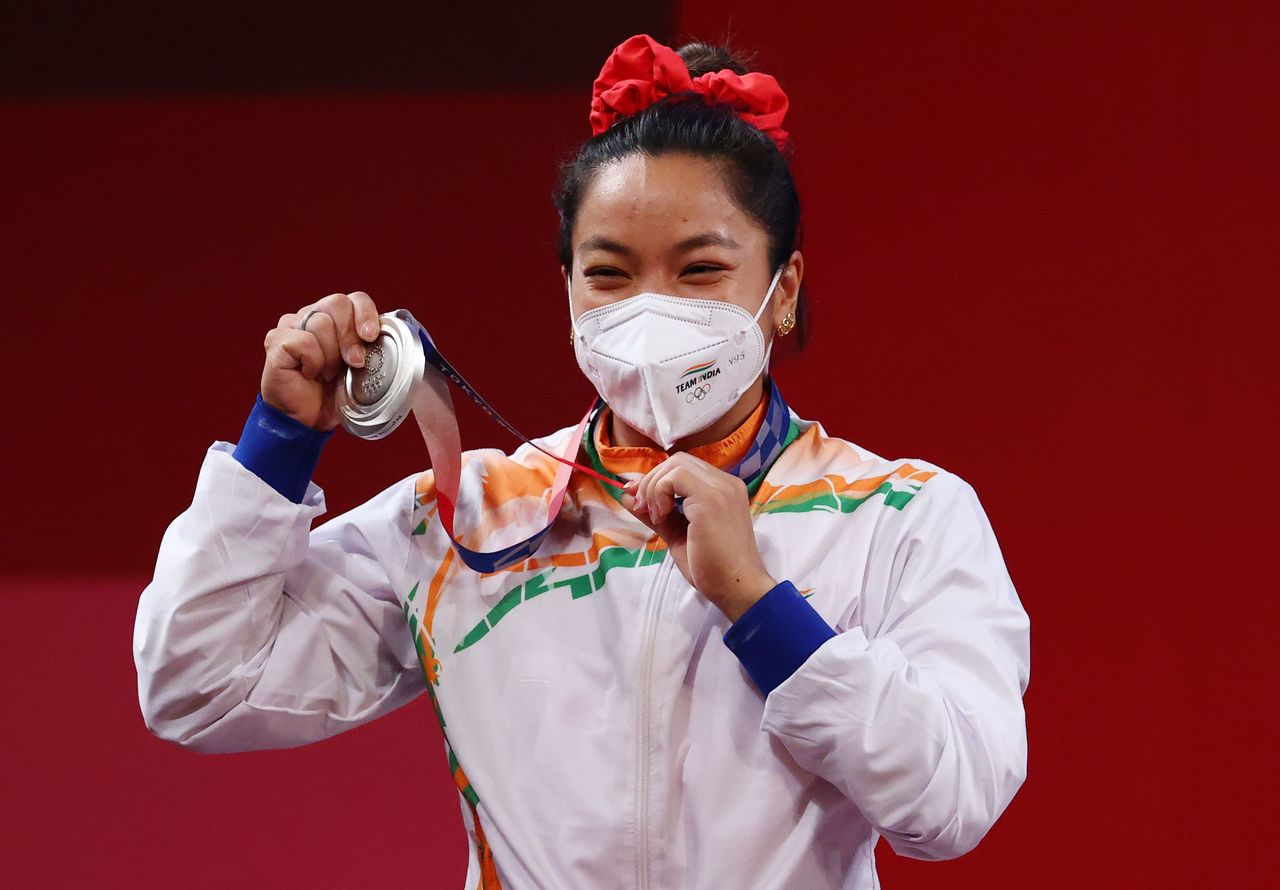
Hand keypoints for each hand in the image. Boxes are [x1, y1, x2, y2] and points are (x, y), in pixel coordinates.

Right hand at [260, 291, 381, 429]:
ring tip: (326, 373)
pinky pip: (303, 342)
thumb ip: (368, 345)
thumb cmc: (333, 392)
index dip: (366, 314)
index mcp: (335, 317)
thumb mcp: (360, 367)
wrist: (307, 419)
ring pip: (320, 323)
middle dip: (350, 336)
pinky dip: (313, 361)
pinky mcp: (276, 341)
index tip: (371, 337)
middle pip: (337, 303)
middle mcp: (311, 315)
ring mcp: (290, 325)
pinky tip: (309, 373)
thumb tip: (383, 335)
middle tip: (354, 362)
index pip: (354, 299)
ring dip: (330, 355)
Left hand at [621, 453, 775, 620]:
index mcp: (723, 489)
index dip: (657, 479)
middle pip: (678, 461)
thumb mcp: (677, 534)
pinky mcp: (710, 499)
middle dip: (652, 480)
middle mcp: (726, 483)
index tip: (639, 501)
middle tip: (643, 509)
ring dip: (655, 487)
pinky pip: (675, 477)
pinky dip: (660, 493)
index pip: (684, 468)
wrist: (737, 589)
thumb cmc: (712, 568)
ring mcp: (720, 488)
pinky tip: (662, 516)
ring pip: (675, 464)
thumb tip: (627, 495)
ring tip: (656, 516)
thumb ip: (655, 513)